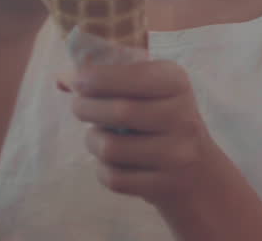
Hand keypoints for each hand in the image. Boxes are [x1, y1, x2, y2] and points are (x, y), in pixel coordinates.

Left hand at [63, 60, 216, 209]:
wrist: (200, 174)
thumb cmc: (161, 121)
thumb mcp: (148, 90)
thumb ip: (107, 79)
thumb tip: (61, 78)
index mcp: (175, 81)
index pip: (129, 75)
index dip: (95, 78)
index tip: (76, 82)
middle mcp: (182, 115)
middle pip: (119, 111)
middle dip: (85, 108)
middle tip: (79, 108)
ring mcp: (177, 154)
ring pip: (111, 148)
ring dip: (92, 141)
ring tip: (97, 138)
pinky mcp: (167, 186)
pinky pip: (115, 178)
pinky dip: (103, 171)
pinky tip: (112, 164)